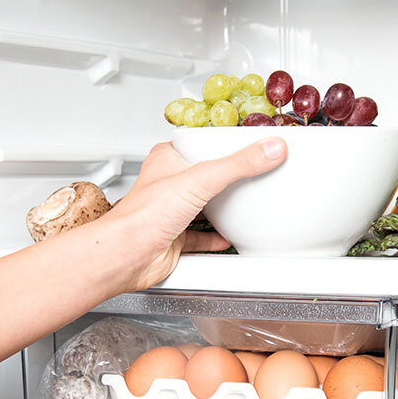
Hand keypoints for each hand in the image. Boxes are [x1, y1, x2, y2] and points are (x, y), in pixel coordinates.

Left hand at [102, 137, 286, 290]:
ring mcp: (173, 212)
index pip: (200, 143)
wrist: (127, 255)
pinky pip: (202, 236)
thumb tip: (270, 149)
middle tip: (252, 172)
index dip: (222, 143)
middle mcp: (169, 184)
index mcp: (168, 159)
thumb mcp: (201, 179)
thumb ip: (239, 165)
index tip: (249, 143)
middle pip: (205, 175)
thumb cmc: (143, 215)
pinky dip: (217, 237)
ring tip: (245, 202)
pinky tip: (229, 236)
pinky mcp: (177, 237)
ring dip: (223, 207)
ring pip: (204, 205)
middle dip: (227, 177)